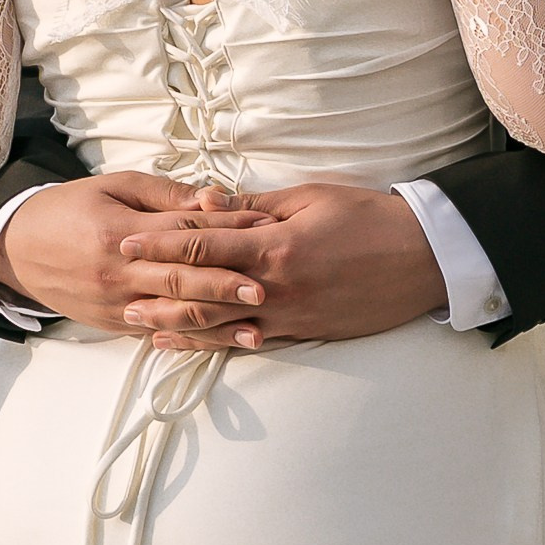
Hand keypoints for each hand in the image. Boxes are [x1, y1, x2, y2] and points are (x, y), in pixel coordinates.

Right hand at [0, 171, 269, 340]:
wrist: (14, 249)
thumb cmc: (69, 209)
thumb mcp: (113, 186)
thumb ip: (164, 195)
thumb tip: (214, 199)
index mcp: (118, 233)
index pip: (182, 231)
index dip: (226, 230)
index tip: (265, 228)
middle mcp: (118, 274)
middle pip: (182, 280)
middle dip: (227, 285)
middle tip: (267, 290)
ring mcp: (115, 305)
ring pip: (174, 316)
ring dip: (218, 325)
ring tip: (256, 330)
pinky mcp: (114, 324)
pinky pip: (158, 333)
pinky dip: (191, 339)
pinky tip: (220, 343)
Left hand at [116, 177, 447, 346]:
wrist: (425, 258)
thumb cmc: (370, 217)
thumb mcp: (311, 198)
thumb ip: (256, 207)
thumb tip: (209, 204)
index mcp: (275, 245)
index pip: (202, 246)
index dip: (159, 245)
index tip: (126, 243)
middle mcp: (276, 287)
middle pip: (202, 294)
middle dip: (157, 294)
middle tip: (119, 292)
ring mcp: (291, 316)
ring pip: (222, 327)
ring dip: (179, 328)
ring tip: (142, 326)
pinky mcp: (307, 332)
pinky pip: (255, 341)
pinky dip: (220, 344)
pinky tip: (196, 346)